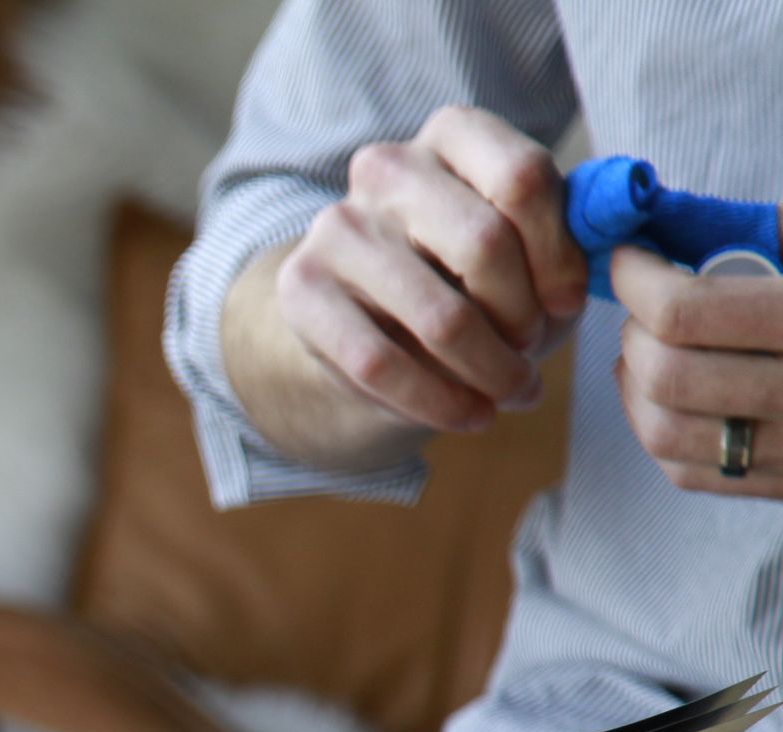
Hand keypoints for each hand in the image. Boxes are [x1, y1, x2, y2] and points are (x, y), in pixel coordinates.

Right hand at [272, 106, 586, 434]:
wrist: (369, 317)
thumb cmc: (470, 277)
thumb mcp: (527, 245)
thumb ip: (570, 234)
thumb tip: (609, 246)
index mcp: (453, 134)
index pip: (521, 177)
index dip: (559, 253)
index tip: (568, 305)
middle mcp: (387, 168)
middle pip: (483, 243)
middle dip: (523, 318)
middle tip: (530, 356)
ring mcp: (336, 227)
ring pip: (438, 316)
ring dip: (489, 371)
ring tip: (510, 394)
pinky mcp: (301, 290)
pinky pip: (379, 364)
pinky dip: (438, 403)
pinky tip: (468, 417)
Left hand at [611, 243, 782, 496]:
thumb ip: (779, 232)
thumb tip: (682, 223)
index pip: (688, 311)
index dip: (639, 279)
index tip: (631, 257)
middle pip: (669, 374)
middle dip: (635, 331)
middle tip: (641, 302)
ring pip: (665, 431)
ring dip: (634, 383)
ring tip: (645, 345)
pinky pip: (688, 471)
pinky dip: (655, 429)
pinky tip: (661, 393)